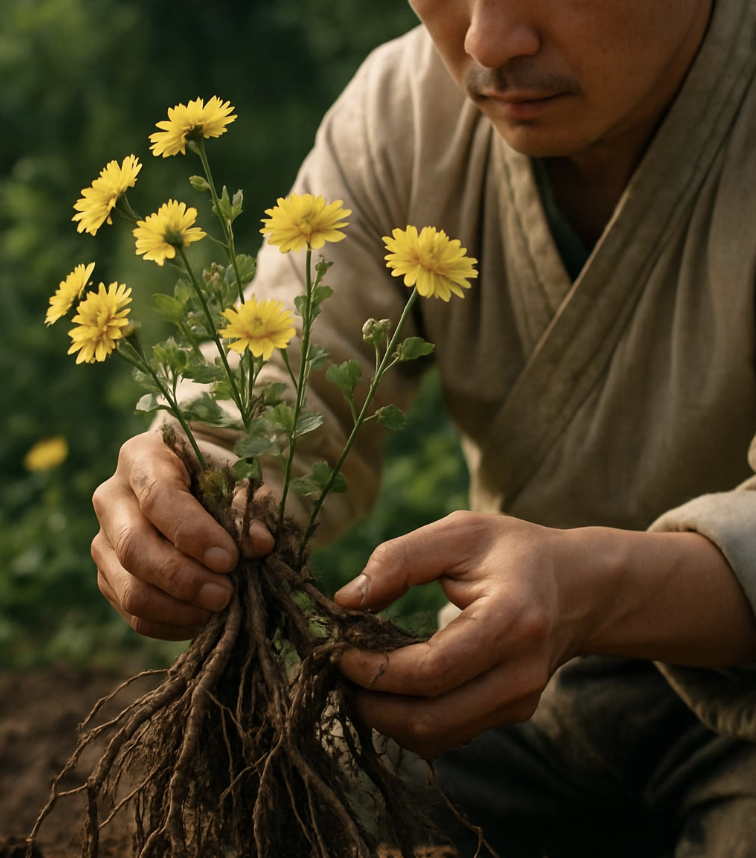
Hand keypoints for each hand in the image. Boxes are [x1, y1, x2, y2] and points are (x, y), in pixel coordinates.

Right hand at [92, 430, 274, 640]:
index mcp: (141, 458)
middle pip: (136, 548)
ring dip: (178, 608)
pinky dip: (170, 624)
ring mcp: (104, 541)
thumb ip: (246, 508)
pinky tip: (203, 620)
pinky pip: (132, 613)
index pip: (158, 498)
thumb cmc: (217, 475)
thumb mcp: (235, 477)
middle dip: (184, 579)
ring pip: (130, 588)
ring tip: (218, 611)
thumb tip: (259, 544)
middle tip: (226, 594)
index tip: (230, 559)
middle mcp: (112, 498)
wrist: (193, 483)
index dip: (193, 533)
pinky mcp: (109, 576)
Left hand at [334, 511, 589, 757]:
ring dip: (385, 717)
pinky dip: (408, 719)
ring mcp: (519, 702)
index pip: (431, 670)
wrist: (576, 587)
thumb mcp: (459, 533)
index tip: (340, 647)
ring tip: (361, 677)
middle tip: (341, 670)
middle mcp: (521, 674)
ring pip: (434, 737)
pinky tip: (391, 687)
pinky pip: (447, 735)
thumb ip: (400, 559)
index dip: (375, 667)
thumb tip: (345, 601)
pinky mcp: (511, 714)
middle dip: (371, 703)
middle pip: (428, 720)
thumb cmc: (512, 552)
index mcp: (511, 622)